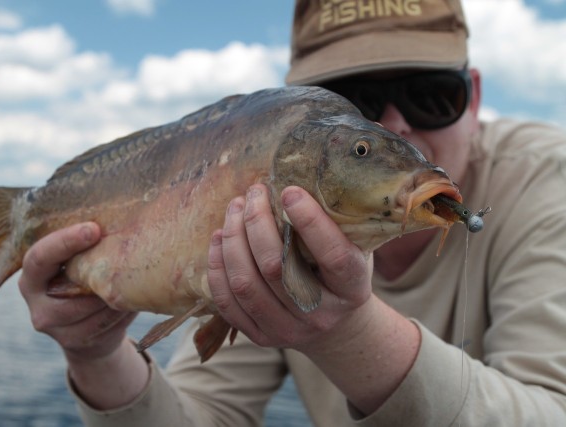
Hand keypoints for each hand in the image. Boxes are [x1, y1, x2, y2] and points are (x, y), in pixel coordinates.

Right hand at [18, 222, 136, 361]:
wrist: (90, 335)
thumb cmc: (87, 284)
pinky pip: (106, 322)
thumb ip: (87, 248)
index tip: (93, 229)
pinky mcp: (76, 342)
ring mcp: (56, 328)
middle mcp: (37, 304)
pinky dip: (124, 307)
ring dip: (116, 290)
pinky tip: (136, 296)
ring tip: (138, 272)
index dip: (65, 242)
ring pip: (92, 306)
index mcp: (32, 276)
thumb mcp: (78, 265)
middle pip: (66, 287)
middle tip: (125, 250)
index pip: (39, 257)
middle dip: (97, 270)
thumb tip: (121, 217)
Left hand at [207, 183, 373, 354]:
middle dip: (256, 222)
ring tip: (233, 210)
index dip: (310, 221)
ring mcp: (288, 330)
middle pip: (276, 267)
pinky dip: (217, 267)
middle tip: (253, 193)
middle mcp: (320, 314)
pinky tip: (219, 239)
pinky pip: (228, 303)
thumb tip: (301, 175)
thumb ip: (335, 222)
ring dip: (232, 240)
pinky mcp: (261, 337)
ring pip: (246, 284)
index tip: (289, 191)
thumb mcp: (354, 248)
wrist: (334, 325)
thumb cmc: (341, 272)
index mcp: (352, 289)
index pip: (332, 256)